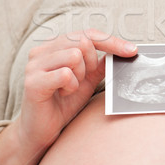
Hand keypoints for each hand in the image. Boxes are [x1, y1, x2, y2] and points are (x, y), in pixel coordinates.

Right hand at [0, 30, 136, 164]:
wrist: (42, 130)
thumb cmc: (63, 102)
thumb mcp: (87, 80)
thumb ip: (99, 64)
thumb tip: (123, 50)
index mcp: (54, 46)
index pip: (87, 33)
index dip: (111, 41)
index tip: (132, 51)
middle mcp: (41, 50)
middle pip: (82, 42)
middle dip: (90, 64)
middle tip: (81, 80)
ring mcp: (34, 64)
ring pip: (74, 56)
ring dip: (79, 77)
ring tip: (69, 88)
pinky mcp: (32, 81)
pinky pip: (65, 74)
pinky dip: (71, 86)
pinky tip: (62, 94)